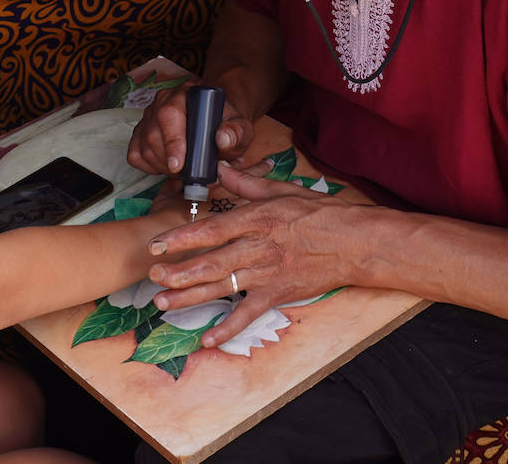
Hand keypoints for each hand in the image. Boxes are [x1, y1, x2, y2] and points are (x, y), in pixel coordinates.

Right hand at [127, 85, 255, 175]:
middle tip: (186, 174)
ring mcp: (149, 116)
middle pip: (153, 133)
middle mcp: (163, 101)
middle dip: (167, 161)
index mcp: (186, 94)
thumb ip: (236, 132)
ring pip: (143, 145)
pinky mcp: (141, 131)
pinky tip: (167, 166)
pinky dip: (150, 166)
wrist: (217, 121)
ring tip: (181, 170)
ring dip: (160, 165)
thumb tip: (223, 140)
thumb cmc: (227, 125)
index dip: (172, 142)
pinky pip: (135, 154)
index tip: (178, 166)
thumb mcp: (240, 127)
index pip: (170, 114)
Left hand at [144, 165, 363, 348]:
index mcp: (258, 219)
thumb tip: (220, 168)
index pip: (214, 229)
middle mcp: (259, 248)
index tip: (157, 244)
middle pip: (212, 262)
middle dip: (179, 271)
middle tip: (151, 276)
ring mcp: (268, 274)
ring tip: (161, 303)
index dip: (183, 237)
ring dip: (190, 297)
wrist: (355, 243)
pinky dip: (228, 328)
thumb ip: (247, 183)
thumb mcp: (283, 190)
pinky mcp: (278, 294)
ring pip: (223, 287)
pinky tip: (207, 338)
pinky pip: (249, 314)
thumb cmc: (320, 213)